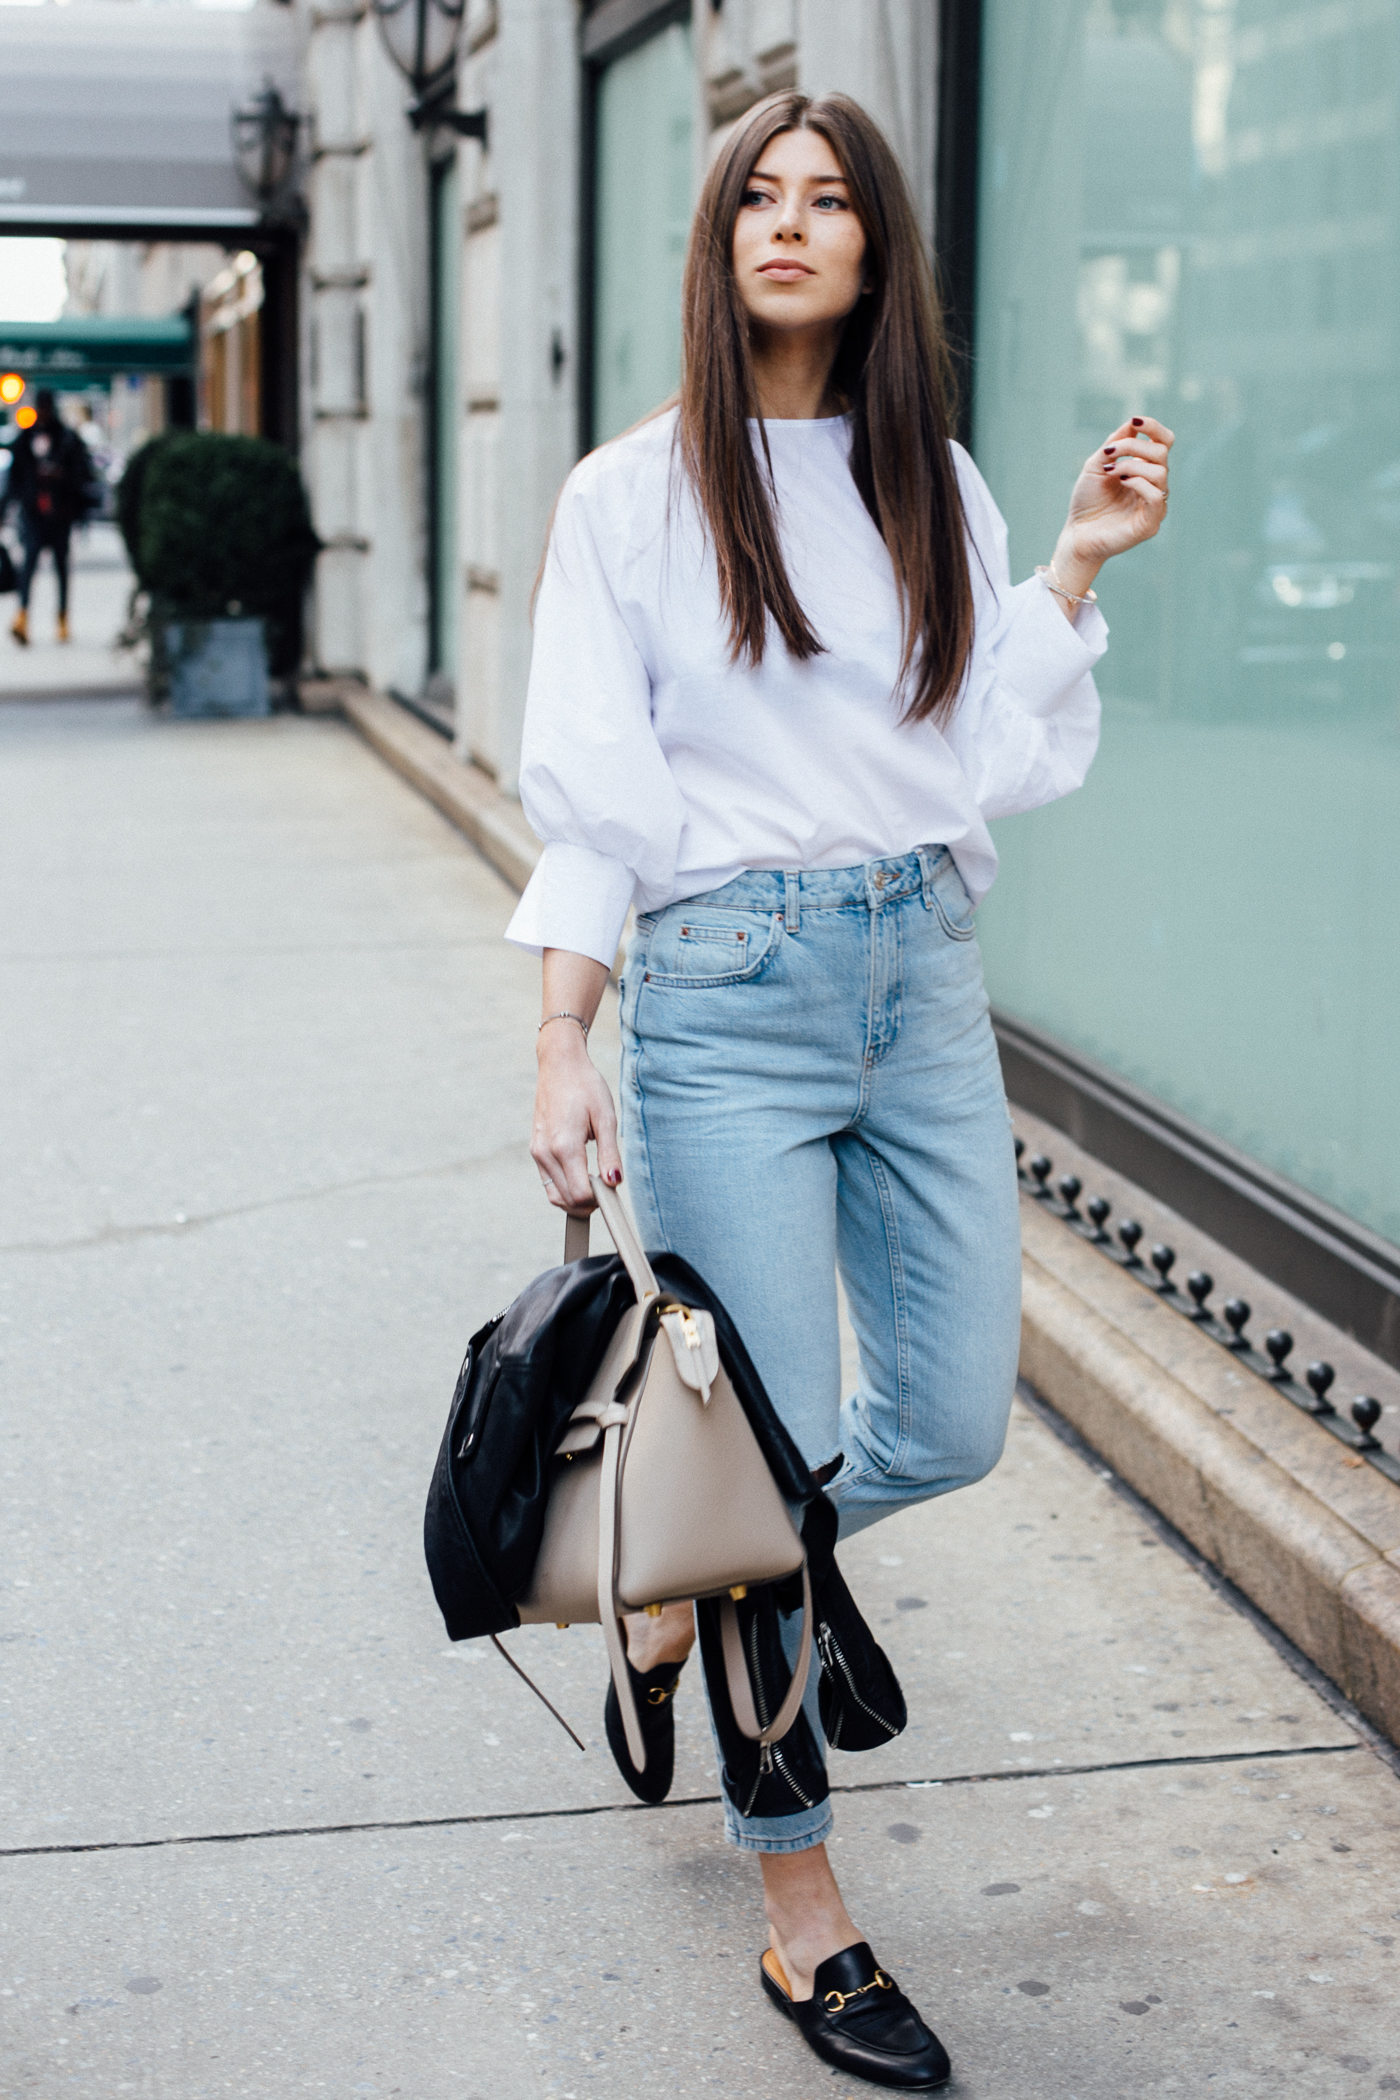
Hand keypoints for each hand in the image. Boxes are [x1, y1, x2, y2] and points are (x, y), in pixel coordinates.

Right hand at [530, 1026, 621, 1213]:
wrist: (559, 1065)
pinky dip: (564, 1187)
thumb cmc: (586, 1087)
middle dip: (589, 1203)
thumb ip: (610, 1153)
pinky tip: (580, 1174)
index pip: (581, 1194)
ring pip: (554, 1196)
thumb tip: (615, 1183)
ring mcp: (537, 1152)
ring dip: (575, 1198)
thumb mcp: (606, 1117)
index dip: (600, 1199)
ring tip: (595, 1182)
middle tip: (607, 1187)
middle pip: (567, 1200)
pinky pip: (548, 1182)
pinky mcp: (535, 1149)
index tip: (613, 1186)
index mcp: (564, 1146)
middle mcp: (546, 1153)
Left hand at [1051, 415, 1173, 596]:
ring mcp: (1155, 504)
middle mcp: (1154, 485)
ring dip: (1131, 465)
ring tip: (1110, 472)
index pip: (1164, 442)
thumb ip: (1115, 444)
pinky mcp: (1151, 523)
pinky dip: (1138, 483)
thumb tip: (1133, 423)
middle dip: (1133, 446)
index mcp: (1145, 470)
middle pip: (1161, 452)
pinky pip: (1156, 495)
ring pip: (1160, 472)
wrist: (1077, 534)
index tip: (1135, 421)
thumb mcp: (1096, 466)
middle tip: (1108, 453)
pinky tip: (1121, 483)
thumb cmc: (1086, 502)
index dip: (1154, 427)